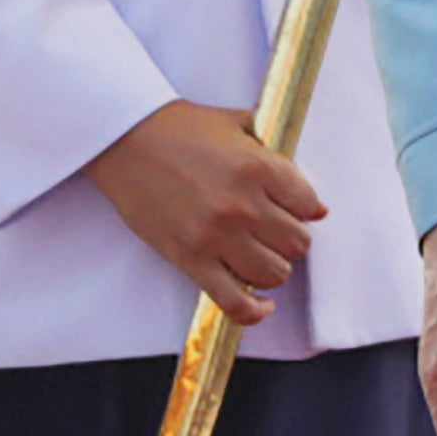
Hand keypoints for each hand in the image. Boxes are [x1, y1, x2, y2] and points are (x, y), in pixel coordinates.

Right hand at [86, 99, 323, 326]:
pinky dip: (254, 310)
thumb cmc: (177, 129)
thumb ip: (274, 153)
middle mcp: (244, 204)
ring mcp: (218, 235)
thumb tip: (311, 199)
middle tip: (273, 233)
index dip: (304, 209)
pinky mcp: (192, 259)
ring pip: (275, 274)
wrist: (125, 139)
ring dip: (272, 269)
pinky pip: (236, 302)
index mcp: (260, 167)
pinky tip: (261, 304)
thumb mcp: (236, 124)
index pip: (309, 205)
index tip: (293, 211)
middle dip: (289, 239)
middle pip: (298, 243)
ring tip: (259, 257)